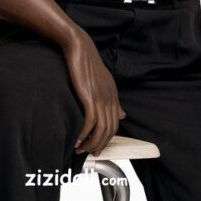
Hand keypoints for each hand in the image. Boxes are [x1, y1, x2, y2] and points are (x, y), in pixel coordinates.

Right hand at [61, 29, 125, 156]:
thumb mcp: (105, 82)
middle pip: (110, 130)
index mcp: (114, 95)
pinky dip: (84, 135)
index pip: (115, 124)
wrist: (79, 47)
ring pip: (101, 130)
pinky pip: (90, 123)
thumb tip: (123, 114)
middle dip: (100, 145)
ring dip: (91, 144)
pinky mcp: (89, 97)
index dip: (107, 138)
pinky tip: (77, 140)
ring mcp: (101, 98)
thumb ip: (113, 100)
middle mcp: (110, 98)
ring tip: (81, 150)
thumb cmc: (88, 63)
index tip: (98, 146)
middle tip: (90, 153)